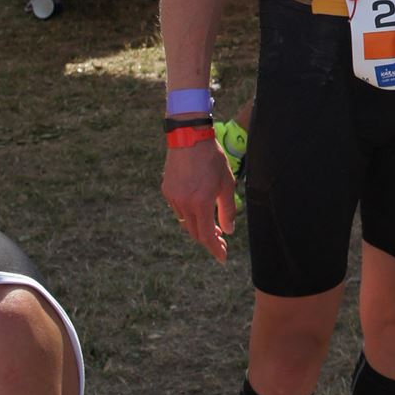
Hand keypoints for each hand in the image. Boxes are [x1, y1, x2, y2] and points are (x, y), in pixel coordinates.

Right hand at [162, 142, 235, 262]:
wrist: (189, 136)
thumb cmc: (212, 158)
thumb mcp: (227, 183)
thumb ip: (227, 209)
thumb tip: (228, 231)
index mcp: (200, 203)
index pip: (207, 236)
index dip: (215, 249)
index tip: (222, 258)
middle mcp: (184, 204)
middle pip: (195, 232)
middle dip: (208, 239)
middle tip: (220, 240)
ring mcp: (173, 197)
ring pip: (186, 221)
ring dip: (198, 226)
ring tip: (212, 222)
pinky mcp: (166, 190)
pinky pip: (178, 209)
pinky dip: (189, 213)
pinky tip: (198, 206)